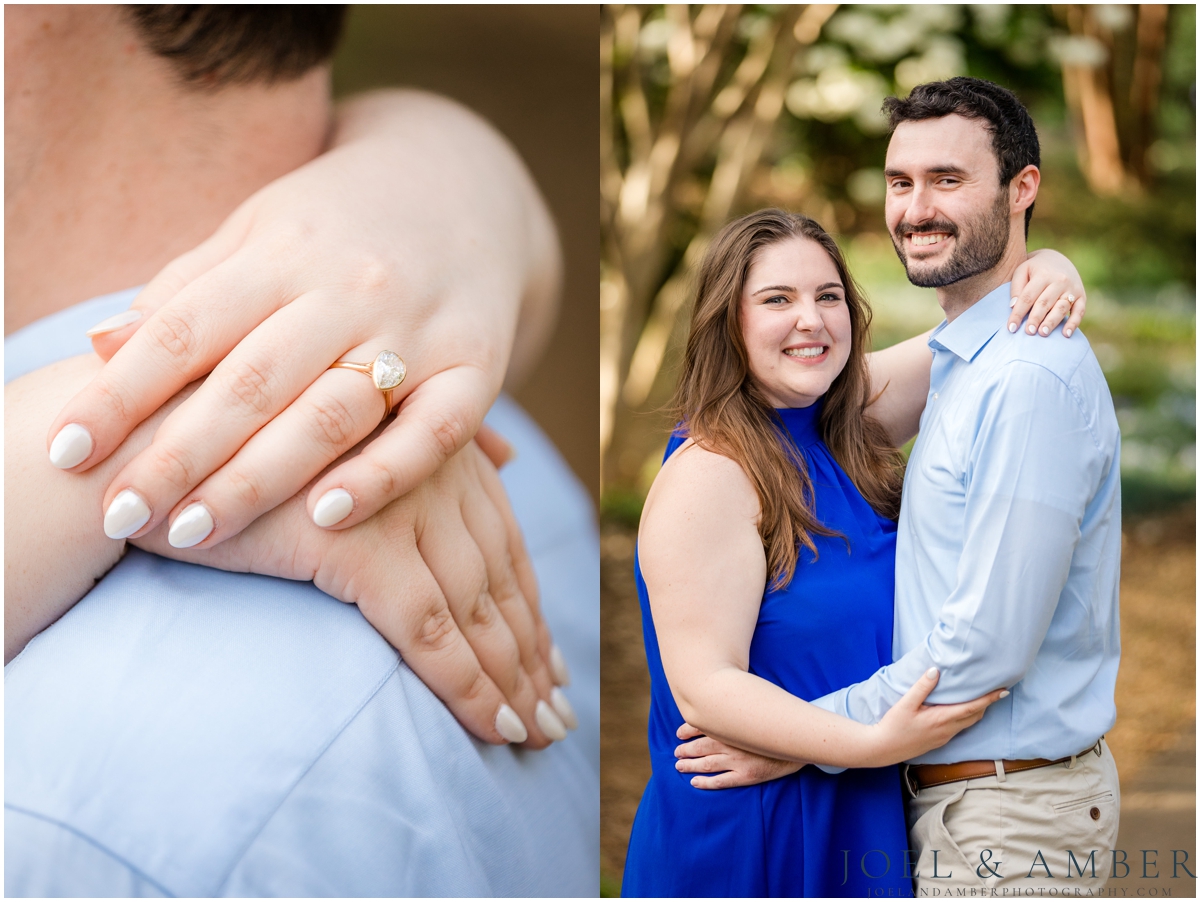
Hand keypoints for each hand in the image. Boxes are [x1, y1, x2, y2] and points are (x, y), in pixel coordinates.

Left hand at [46, 90, 558, 552]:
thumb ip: (189, 289)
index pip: (185, 328)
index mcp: (284, 250)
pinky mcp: (476, 364)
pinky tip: (326, 516)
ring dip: (257, 478)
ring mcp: (417, 327)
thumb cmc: (341, 224)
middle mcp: (348, 286)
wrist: (464, 187)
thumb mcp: (262, 231)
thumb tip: (98, 347)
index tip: (65, 454)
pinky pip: (434, 431)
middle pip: (249, 380)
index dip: (119, 393)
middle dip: (175, 454)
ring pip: (330, 411)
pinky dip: (382, 475)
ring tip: (191, 533)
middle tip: (117, 513)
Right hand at [131, 433, 575, 748]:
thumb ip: (423, 444)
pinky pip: (430, 630)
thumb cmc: (227, 445)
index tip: (546, 660)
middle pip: (500, 579)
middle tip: (554, 712)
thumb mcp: (337, 436)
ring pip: (477, 610)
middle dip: (530, 652)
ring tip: (534, 734)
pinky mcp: (357, 541)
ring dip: (512, 680)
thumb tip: (505, 454)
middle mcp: (430, 467)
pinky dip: (468, 684)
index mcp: (430, 443)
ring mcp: (398, 500)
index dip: (527, 605)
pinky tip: (496, 726)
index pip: (500, 539)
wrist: (137, 444)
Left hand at [673, 722, 802, 789]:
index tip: (679, 734)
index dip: (688, 731)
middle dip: (685, 750)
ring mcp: (738, 761)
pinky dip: (706, 782)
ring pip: (707, 764)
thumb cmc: (777, 725)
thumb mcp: (757, 711)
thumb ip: (738, 710)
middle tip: (676, 753)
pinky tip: (695, 782)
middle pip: (701, 747)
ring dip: (690, 765)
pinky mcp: (747, 776)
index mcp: (733, 727)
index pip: (703, 727)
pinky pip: (721, 781)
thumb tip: (721, 703)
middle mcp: (732, 744)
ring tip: (679, 766)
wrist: (799, 743)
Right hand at [871, 668, 1006, 765]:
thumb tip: (936, 670)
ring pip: (968, 723)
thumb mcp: (905, 703)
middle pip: (975, 716)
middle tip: (994, 691)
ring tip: (981, 699)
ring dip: (977, 711)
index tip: (1003, 691)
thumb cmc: (893, 725)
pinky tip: (959, 711)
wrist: (883, 748)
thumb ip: (922, 687)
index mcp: (941, 719)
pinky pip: (959, 728)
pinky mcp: (939, 741)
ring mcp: (944, 738)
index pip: (972, 707)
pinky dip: (966, 717)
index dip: (989, 699)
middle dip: (987, 704)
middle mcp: (947, 730)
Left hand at [1009, 249, 1086, 337]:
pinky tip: (1066, 334)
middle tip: (1028, 332)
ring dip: (1052, 322)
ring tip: (1043, 333)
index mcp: (1043, 275)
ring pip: (1061, 308)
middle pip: (1045, 303)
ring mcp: (1072, 289)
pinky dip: (1074, 323)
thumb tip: (1013, 307)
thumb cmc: (1034, 269)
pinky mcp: (1081, 296)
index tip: (1011, 327)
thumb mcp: (1022, 271)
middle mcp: (1059, 281)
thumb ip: (1016, 287)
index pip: (1028, 297)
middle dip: (1036, 318)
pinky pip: (1080, 311)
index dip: (1019, 313)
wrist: (1056, 258)